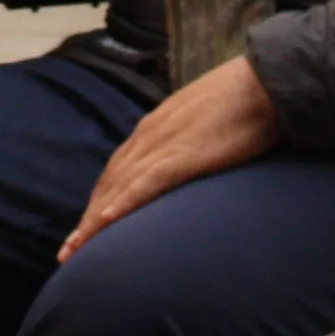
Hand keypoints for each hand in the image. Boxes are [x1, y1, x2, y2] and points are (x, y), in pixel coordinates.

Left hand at [61, 57, 280, 261]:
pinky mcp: (183, 155)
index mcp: (154, 128)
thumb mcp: (206, 123)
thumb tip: (189, 162)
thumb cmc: (244, 101)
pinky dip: (123, 203)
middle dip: (87, 219)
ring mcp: (163, 145)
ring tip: (75, 250)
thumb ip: (189, 142)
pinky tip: (105, 222)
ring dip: (94, 221)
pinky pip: (146, 183)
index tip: (86, 228)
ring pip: (118, 187)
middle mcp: (149, 136)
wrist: (267, 82)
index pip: (117, 171)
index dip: (100, 201)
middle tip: (68, 253)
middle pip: (109, 183)